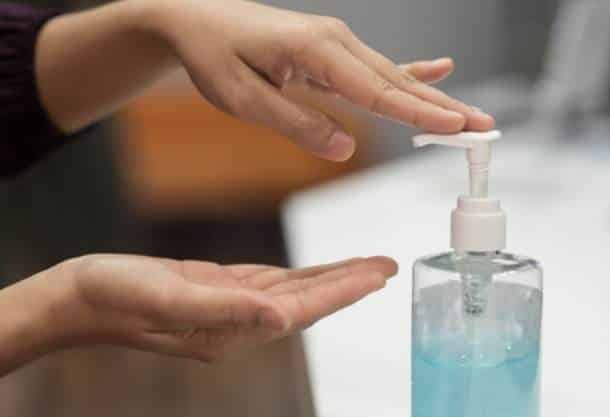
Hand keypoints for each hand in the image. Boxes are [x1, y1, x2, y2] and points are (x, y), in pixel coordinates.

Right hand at [0, 254, 395, 372]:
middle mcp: (240, 322)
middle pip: (309, 301)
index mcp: (233, 329)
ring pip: (295, 291)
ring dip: (332, 278)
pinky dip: (300, 275)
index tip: (379, 274)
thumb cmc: (117, 296)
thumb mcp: (168, 297)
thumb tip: (279, 317)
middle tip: (388, 265)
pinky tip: (316, 271)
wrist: (82, 296)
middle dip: (351, 283)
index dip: (344, 291)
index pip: (303, 309)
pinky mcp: (220, 290)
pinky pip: (273, 282)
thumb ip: (225, 308)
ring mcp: (232, 307)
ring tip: (366, 266)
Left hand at [146, 0, 494, 160]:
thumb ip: (296, 123)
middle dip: (443, 107)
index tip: (457, 126)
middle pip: (398, 82)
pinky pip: (377, 68)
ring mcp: (337, 44)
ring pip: (393, 77)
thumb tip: (345, 148)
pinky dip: (410, 74)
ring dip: (433, 99)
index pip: (378, 90)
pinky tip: (439, 71)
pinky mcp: (332, 52)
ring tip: (469, 117)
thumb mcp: (244, 99)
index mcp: (316, 51)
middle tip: (483, 127)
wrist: (196, 20)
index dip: (420, 112)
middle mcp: (335, 42)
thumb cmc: (214, 54)